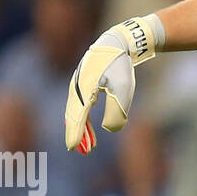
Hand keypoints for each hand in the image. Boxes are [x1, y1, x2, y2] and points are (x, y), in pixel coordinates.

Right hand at [65, 15, 159, 153]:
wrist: (116, 43)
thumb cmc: (120, 65)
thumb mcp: (124, 89)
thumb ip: (117, 111)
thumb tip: (108, 129)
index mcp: (85, 88)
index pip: (78, 115)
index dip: (75, 133)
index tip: (72, 147)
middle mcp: (77, 87)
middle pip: (74, 116)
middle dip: (77, 134)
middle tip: (81, 151)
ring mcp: (78, 86)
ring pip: (77, 113)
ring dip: (82, 129)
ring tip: (89, 147)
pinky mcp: (84, 86)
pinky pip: (81, 107)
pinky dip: (85, 120)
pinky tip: (91, 130)